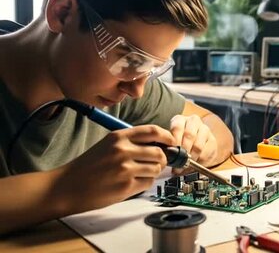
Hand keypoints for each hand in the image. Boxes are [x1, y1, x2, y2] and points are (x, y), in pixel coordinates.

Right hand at [53, 125, 174, 213]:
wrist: (67, 186)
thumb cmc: (89, 166)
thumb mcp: (108, 144)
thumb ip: (132, 142)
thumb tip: (160, 144)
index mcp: (119, 137)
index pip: (153, 131)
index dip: (167, 137)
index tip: (172, 142)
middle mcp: (123, 150)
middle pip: (160, 152)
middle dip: (162, 159)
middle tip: (157, 163)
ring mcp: (125, 168)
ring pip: (156, 168)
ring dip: (153, 172)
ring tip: (140, 173)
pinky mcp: (126, 185)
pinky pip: (148, 183)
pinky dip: (145, 183)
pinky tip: (132, 183)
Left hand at [169, 115, 218, 169]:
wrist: (195, 144)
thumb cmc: (178, 144)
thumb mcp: (171, 142)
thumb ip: (168, 146)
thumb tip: (165, 156)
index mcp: (180, 119)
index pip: (177, 127)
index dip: (175, 141)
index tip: (172, 152)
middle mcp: (193, 121)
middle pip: (189, 135)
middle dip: (183, 151)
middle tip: (178, 162)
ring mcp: (205, 129)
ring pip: (198, 146)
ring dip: (191, 158)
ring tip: (185, 166)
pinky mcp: (213, 140)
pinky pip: (206, 153)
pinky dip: (199, 162)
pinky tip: (194, 165)